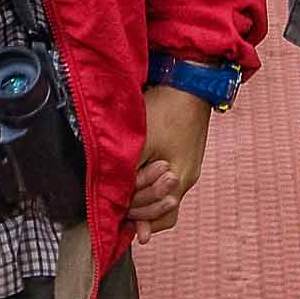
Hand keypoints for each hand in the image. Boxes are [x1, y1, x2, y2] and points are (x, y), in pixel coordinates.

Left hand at [124, 85, 212, 245]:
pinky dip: (153, 190)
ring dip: (145, 202)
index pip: (152, 215)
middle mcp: (185, 180)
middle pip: (161, 213)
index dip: (129, 214)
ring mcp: (188, 170)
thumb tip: (115, 200)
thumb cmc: (164, 110)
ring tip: (124, 199)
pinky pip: (168, 186)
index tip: (111, 208)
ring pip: (166, 202)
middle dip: (137, 211)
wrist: (189, 84)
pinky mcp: (185, 159)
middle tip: (115, 204)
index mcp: (177, 180)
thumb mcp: (139, 144)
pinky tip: (137, 186)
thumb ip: (128, 176)